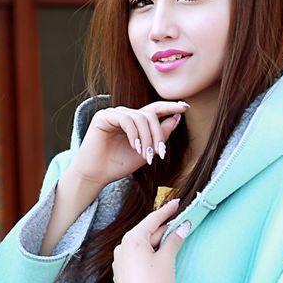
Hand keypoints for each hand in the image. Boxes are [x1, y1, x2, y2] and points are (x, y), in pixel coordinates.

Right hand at [66, 101, 187, 191]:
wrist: (96, 175)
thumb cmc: (118, 165)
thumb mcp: (146, 151)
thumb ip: (160, 135)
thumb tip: (176, 118)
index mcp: (134, 121)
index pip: (154, 109)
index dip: (170, 106)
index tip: (185, 107)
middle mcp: (124, 114)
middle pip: (150, 114)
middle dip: (158, 133)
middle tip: (160, 153)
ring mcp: (113, 113)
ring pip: (140, 117)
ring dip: (147, 138)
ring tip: (146, 155)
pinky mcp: (103, 116)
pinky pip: (126, 119)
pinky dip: (134, 134)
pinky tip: (135, 147)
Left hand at [113, 198, 191, 282]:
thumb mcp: (167, 259)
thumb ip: (174, 240)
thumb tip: (183, 226)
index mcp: (132, 240)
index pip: (152, 220)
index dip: (166, 211)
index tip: (177, 203)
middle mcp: (122, 247)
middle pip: (146, 232)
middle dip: (163, 229)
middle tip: (180, 224)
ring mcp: (120, 261)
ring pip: (141, 245)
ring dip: (156, 242)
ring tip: (172, 240)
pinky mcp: (121, 273)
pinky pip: (135, 256)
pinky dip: (148, 253)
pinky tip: (159, 256)